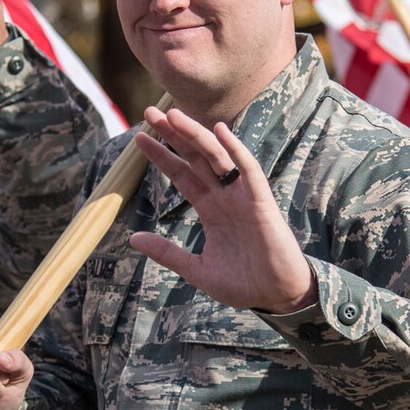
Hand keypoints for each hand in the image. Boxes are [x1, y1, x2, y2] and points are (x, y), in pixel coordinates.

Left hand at [128, 106, 314, 315]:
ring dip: (196, 135)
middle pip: (195, 157)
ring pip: (217, 157)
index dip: (161, 156)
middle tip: (149, 113)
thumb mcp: (197, 268)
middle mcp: (225, 196)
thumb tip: (133, 238)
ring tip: (172, 115)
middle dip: (174, 135)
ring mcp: (243, 197)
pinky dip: (236, 150)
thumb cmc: (243, 284)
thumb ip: (167, 252)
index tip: (139, 139)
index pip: (181, 174)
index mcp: (210, 209)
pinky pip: (248, 171)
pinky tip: (220, 132)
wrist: (276, 296)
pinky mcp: (261, 202)